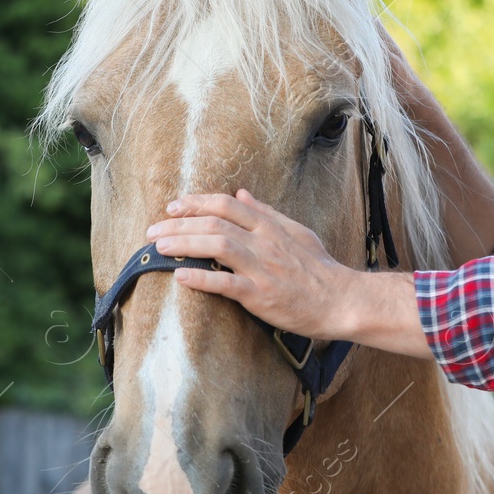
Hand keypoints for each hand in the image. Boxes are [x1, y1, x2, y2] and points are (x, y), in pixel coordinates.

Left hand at [145, 189, 363, 339]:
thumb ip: (267, 213)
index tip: (173, 207)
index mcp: (270, 226)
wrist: (340, 300)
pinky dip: (202, 278)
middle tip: (153, 230)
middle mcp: (264, 242)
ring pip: (217, 247)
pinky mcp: (261, 296)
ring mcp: (262, 268)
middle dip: (179, 224)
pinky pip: (227, 284)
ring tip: (159, 247)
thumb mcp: (296, 232)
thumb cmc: (318, 268)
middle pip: (215, 223)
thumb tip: (242, 193)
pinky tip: (181, 276)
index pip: (226, 204)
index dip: (196, 203)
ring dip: (184, 244)